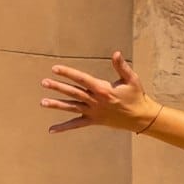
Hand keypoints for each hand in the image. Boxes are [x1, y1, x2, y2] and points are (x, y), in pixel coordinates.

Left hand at [40, 52, 158, 133]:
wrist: (141, 118)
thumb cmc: (136, 96)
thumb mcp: (131, 79)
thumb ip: (121, 67)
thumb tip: (116, 53)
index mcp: (103, 89)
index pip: (82, 79)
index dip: (68, 73)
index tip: (55, 68)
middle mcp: (95, 101)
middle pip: (73, 92)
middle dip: (58, 87)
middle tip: (44, 82)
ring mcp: (93, 112)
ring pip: (72, 107)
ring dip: (57, 105)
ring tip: (42, 103)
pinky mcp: (94, 121)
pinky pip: (77, 125)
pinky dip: (64, 127)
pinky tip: (51, 130)